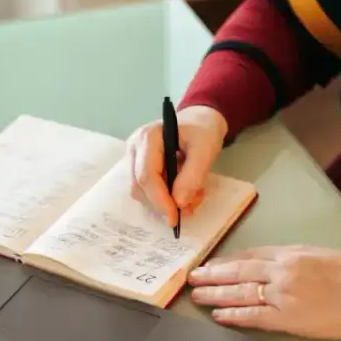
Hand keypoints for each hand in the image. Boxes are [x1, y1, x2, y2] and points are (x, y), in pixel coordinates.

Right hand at [127, 104, 227, 226]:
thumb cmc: (202, 131)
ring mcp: (135, 159)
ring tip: (194, 194)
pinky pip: (149, 191)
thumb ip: (193, 176)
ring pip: (143, 193)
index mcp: (147, 138)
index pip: (146, 176)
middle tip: (192, 205)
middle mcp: (135, 148)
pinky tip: (185, 190)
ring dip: (168, 201)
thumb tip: (179, 203)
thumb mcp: (205, 149)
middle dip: (164, 203)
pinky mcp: (140, 168)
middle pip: (140, 187)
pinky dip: (168, 197)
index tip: (175, 218)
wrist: (200, 122)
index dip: (159, 200)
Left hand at [188, 245, 340, 338]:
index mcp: (290, 253)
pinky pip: (254, 317)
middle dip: (212, 275)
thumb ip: (291, 259)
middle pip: (238, 272)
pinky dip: (234, 316)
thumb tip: (269, 266)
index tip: (212, 263)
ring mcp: (282, 295)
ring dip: (215, 294)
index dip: (227, 260)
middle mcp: (281, 271)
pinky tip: (219, 316)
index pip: (249, 254)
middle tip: (193, 277)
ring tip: (197, 295)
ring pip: (239, 293)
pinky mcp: (288, 319)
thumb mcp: (318, 254)